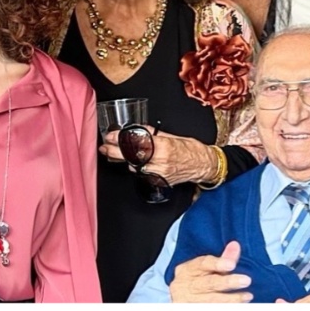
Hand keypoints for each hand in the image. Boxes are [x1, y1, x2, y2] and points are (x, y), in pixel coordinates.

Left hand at [100, 127, 219, 185]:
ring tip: (115, 153)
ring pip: (135, 167)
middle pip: (131, 157)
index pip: (137, 143)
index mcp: (164, 147)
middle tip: (105, 147)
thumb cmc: (193, 150)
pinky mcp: (158, 181)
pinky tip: (134, 162)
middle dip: (115, 151)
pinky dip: (137, 167)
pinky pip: (143, 173)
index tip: (110, 136)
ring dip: (125, 159)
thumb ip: (154, 134)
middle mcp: (160, 161)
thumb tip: (138, 130)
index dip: (120, 140)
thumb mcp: (174, 136)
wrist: (204, 165)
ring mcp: (159, 173)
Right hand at [169, 242, 251, 302]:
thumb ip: (222, 258)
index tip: (231, 264)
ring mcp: (190, 301)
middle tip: (246, 280)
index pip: (203, 264)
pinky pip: (211, 310)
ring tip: (247, 296)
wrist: (177, 299)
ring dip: (231, 299)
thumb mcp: (204, 267)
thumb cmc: (195, 279)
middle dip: (228, 282)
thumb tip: (235, 246)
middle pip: (209, 283)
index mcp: (189, 270)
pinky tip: (240, 306)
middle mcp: (188, 285)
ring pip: (211, 300)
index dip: (218, 264)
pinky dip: (226, 308)